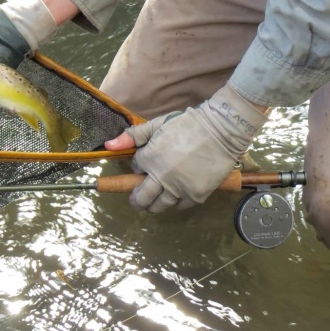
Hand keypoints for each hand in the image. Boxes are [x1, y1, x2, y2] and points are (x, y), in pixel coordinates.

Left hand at [105, 83, 267, 212]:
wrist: (221, 130)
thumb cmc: (189, 124)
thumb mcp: (158, 124)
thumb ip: (133, 135)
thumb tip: (108, 145)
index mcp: (150, 157)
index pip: (135, 169)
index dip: (138, 167)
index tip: (144, 165)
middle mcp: (162, 176)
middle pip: (142, 198)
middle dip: (137, 199)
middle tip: (138, 199)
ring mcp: (180, 188)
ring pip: (160, 206)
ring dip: (154, 204)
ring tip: (155, 200)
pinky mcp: (196, 195)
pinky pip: (180, 206)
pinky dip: (176, 202)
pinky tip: (177, 194)